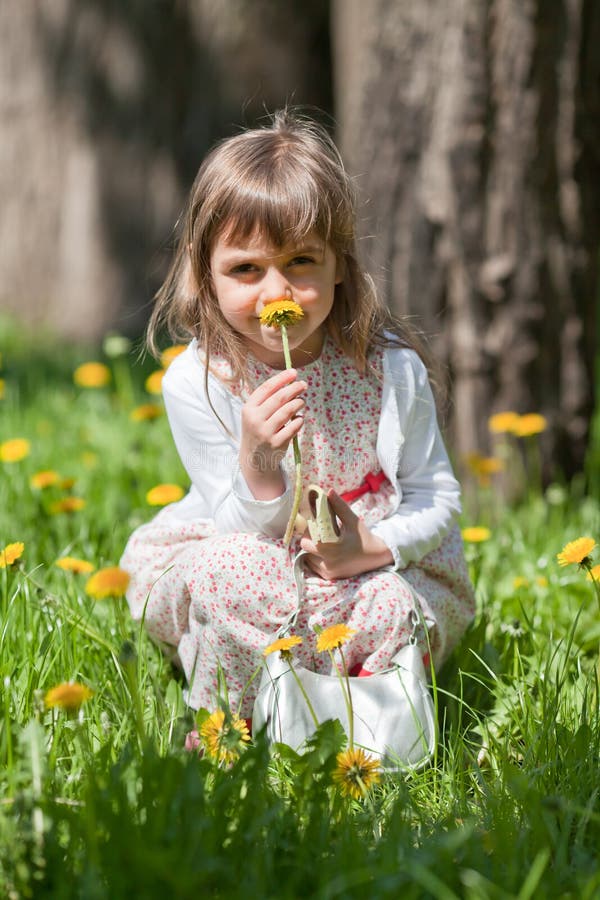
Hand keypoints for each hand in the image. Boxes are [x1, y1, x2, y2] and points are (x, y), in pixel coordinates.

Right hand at [240, 368, 305, 499]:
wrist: (254, 458)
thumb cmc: (258, 430)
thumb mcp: (255, 414)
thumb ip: (268, 399)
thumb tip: (290, 382)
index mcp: (248, 408)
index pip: (267, 388)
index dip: (282, 378)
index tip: (294, 372)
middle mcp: (255, 419)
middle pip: (279, 398)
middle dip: (294, 388)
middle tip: (304, 385)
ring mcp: (266, 432)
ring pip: (288, 411)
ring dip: (299, 403)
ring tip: (302, 401)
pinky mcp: (277, 443)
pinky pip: (294, 426)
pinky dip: (299, 420)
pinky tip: (299, 419)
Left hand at [300, 489, 393, 579]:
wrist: (376, 556)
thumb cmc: (364, 537)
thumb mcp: (353, 520)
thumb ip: (339, 506)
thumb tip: (329, 491)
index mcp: (331, 549)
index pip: (307, 541)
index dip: (308, 532)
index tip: (315, 526)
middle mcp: (328, 563)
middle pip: (306, 549)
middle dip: (309, 540)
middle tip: (319, 534)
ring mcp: (328, 572)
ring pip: (308, 559)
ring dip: (312, 550)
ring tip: (323, 543)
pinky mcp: (330, 577)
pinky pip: (314, 567)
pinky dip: (316, 559)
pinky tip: (326, 552)